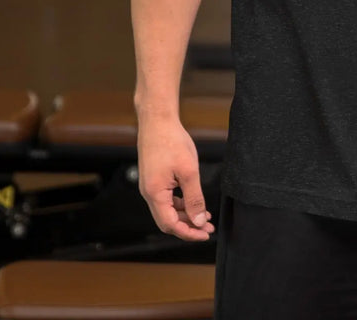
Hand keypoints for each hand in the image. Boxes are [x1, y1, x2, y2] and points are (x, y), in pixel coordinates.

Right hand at [137, 115, 214, 240]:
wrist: (158, 120)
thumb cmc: (172, 142)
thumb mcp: (189, 172)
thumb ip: (194, 198)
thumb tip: (198, 221)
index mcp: (155, 194)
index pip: (170, 225)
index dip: (188, 232)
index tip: (205, 234)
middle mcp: (148, 193)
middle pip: (168, 220)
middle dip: (188, 226)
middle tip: (207, 228)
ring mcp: (150, 186)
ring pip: (167, 210)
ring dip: (185, 215)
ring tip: (205, 216)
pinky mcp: (153, 179)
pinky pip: (166, 199)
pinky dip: (180, 203)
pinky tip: (193, 202)